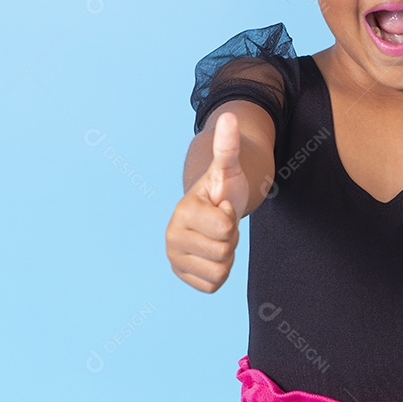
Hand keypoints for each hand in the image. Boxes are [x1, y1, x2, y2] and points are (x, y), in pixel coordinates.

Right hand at [165, 112, 247, 292]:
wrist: (214, 209)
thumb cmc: (223, 188)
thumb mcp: (228, 168)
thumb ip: (228, 146)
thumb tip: (230, 116)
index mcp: (182, 212)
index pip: (225, 228)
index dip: (231, 216)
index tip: (221, 206)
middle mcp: (171, 238)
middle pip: (223, 252)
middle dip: (231, 238)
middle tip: (221, 222)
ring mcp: (174, 258)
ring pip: (220, 272)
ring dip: (227, 255)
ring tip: (218, 236)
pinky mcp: (182, 276)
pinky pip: (214, 285)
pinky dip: (220, 272)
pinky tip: (213, 252)